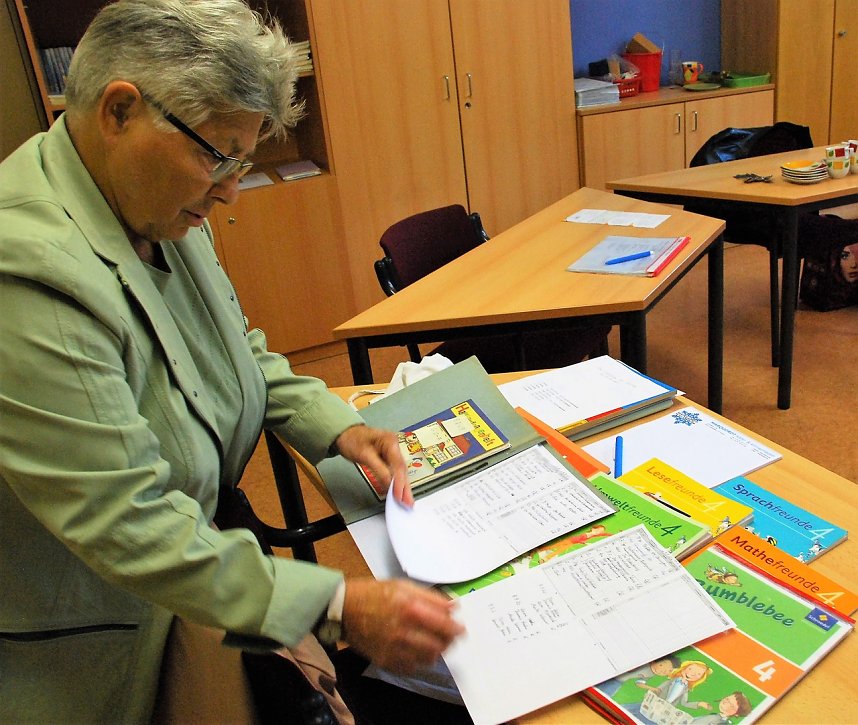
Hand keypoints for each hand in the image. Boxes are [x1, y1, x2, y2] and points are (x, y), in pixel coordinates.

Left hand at [335, 424, 411, 505]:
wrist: (345, 433)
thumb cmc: (352, 440)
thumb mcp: (364, 455)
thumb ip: (379, 470)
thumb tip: (389, 484)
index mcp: (391, 441)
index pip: (398, 465)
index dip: (399, 482)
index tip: (399, 496)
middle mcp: (395, 446)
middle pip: (402, 469)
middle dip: (405, 487)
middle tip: (408, 503)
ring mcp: (392, 451)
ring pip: (400, 472)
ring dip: (402, 487)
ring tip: (405, 501)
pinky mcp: (388, 457)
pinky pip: (395, 471)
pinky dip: (396, 482)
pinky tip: (399, 492)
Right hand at [341, 579, 464, 673]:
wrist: (344, 609)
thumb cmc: (373, 593)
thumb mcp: (402, 586)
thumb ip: (430, 597)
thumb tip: (453, 606)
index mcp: (409, 608)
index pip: (443, 624)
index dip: (456, 628)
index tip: (461, 629)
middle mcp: (403, 630)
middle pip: (439, 644)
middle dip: (448, 641)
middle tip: (449, 637)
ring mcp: (394, 649)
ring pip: (428, 658)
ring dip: (436, 651)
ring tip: (434, 643)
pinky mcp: (385, 661)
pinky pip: (412, 668)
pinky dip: (419, 661)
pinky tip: (417, 650)